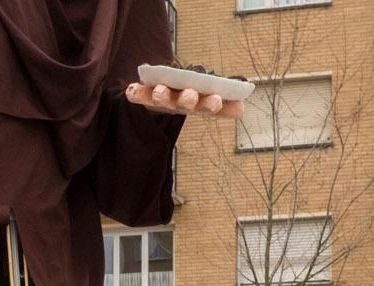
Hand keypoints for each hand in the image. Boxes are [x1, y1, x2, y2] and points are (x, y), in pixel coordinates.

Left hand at [125, 83, 243, 119]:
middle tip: (191, 94)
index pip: (208, 107)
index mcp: (199, 105)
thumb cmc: (190, 96)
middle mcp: (181, 105)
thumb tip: (242, 109)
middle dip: (189, 100)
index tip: (216, 99)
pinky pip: (140, 96)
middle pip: (186, 105)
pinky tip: (131, 90)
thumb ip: (225, 102)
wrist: (161, 102)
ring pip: (163, 100)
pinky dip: (135, 94)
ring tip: (159, 90)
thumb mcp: (209, 97)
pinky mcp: (146, 97)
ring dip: (161, 96)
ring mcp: (163, 102)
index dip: (212, 104)